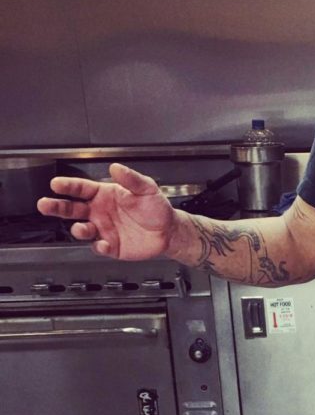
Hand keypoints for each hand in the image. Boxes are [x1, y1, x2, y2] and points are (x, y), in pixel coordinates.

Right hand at [36, 163, 176, 259]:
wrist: (169, 231)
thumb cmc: (156, 208)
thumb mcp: (147, 189)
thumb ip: (131, 179)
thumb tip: (117, 167)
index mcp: (105, 195)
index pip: (82, 189)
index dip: (68, 186)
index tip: (56, 184)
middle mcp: (99, 212)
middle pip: (72, 209)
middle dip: (57, 207)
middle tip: (45, 204)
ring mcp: (103, 229)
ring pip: (81, 229)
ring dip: (78, 229)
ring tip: (81, 227)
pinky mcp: (111, 246)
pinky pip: (99, 247)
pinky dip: (98, 246)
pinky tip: (103, 243)